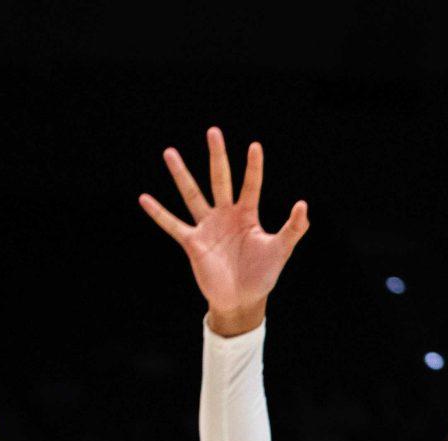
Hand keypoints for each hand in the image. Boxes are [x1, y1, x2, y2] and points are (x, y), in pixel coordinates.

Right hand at [139, 127, 309, 337]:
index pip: (251, 185)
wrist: (243, 300)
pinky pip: (173, 225)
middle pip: (220, 180)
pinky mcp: (193, 243)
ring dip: (181, 174)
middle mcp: (226, 215)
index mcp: (247, 215)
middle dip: (217, 156)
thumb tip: (303, 205)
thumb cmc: (262, 274)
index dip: (253, 167)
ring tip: (170, 152)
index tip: (255, 146)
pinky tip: (144, 198)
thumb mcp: (281, 250)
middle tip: (213, 131)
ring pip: (192, 195)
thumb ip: (293, 229)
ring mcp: (208, 227)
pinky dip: (159, 213)